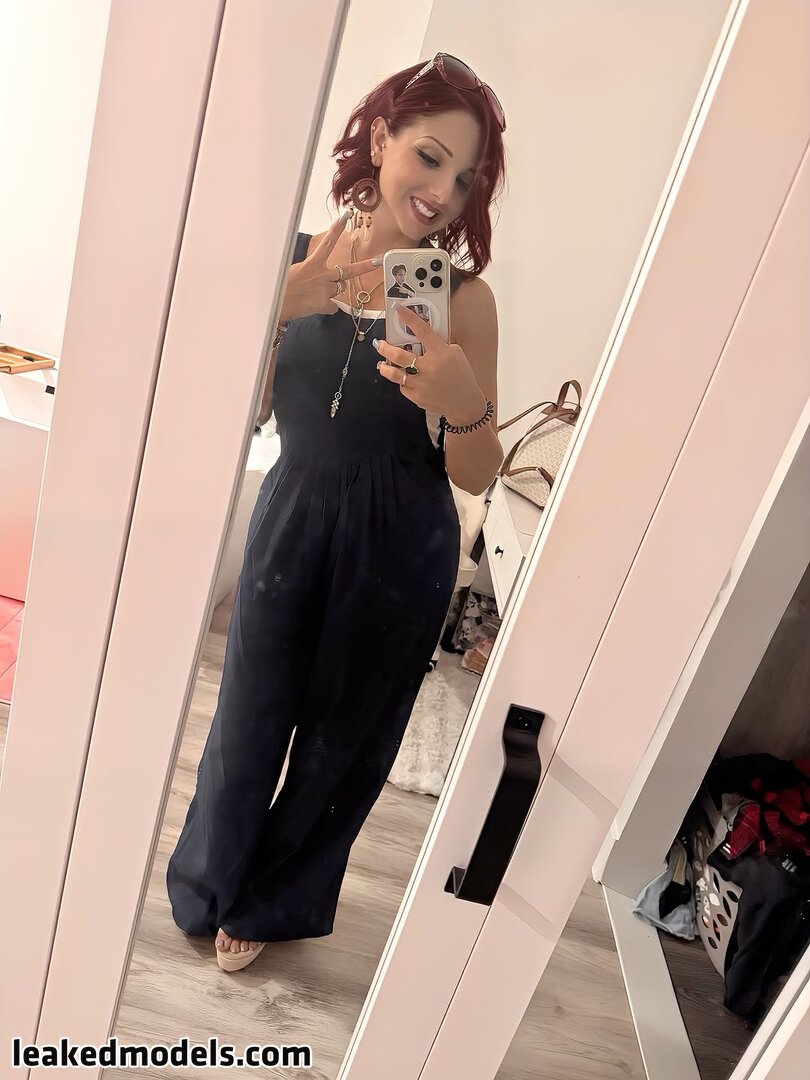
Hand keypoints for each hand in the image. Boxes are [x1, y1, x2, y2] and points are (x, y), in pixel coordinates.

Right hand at [280, 213, 379, 321]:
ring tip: (314, 294)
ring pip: (338, 290)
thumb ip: (310, 271)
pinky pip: (332, 307)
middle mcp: (323, 276)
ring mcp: (326, 291)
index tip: (346, 216)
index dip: (337, 229)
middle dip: (364, 267)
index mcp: (313, 264)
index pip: (327, 243)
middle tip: (378, 261)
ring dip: (331, 291)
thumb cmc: (282, 286)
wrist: (278, 303)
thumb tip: (315, 275)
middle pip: (348, 271)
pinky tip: (314, 306)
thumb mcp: (295, 271)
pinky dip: (326, 307)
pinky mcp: (325, 305)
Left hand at [374, 304, 486, 424]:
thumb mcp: (456, 353)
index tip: (398, 310)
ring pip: (395, 374)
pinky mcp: (418, 397)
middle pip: (400, 355)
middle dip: (386, 348)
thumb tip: (422, 336)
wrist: (465, 402)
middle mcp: (429, 367)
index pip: (422, 331)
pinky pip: (403, 387)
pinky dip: (402, 382)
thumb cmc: (461, 376)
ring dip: (385, 367)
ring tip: (382, 364)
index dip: (409, 318)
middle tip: (380, 344)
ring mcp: (422, 384)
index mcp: (441, 353)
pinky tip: (404, 379)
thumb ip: (439, 344)